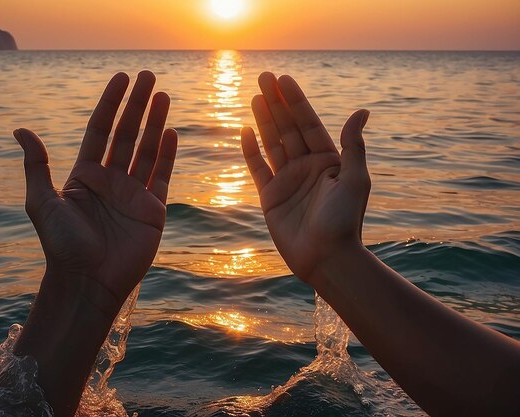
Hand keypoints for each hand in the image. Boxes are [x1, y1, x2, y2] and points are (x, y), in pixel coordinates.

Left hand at [13, 71, 176, 310]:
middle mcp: (111, 180)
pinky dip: (168, 155)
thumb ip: (36, 165)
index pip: (100, 130)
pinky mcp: (153, 210)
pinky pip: (162, 176)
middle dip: (137, 105)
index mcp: (85, 175)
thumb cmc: (61, 245)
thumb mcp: (42, 202)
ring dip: (156, 122)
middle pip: (127, 134)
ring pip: (148, 150)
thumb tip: (20, 129)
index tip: (122, 78)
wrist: (88, 281)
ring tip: (164, 96)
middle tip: (149, 76)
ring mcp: (134, 194)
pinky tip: (171, 133)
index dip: (110, 104)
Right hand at [241, 72, 369, 283]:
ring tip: (256, 96)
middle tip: (264, 77)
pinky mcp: (270, 197)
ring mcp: (287, 181)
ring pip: (272, 143)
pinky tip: (245, 131)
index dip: (296, 101)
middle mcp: (306, 167)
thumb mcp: (354, 179)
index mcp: (328, 161)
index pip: (309, 124)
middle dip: (277, 103)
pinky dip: (251, 151)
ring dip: (264, 120)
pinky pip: (258, 168)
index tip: (284, 80)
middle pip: (288, 128)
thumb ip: (353, 145)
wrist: (326, 258)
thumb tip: (361, 111)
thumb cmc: (345, 220)